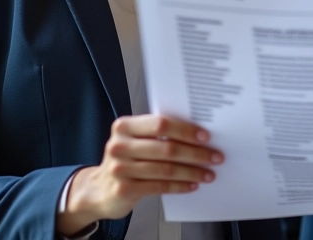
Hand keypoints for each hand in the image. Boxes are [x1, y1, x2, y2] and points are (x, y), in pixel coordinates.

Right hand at [56, 114, 222, 235]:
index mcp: (124, 126)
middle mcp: (120, 145)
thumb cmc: (125, 159)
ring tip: (208, 173)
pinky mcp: (124, 189)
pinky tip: (192, 184)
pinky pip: (160, 185)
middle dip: (196, 153)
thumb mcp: (134, 140)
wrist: (98, 189)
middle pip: (166, 147)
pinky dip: (180, 185)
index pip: (160, 123)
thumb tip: (196, 133)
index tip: (205, 136)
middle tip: (214, 156)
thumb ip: (156, 133)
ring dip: (192, 171)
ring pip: (166, 168)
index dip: (185, 129)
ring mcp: (120, 168)